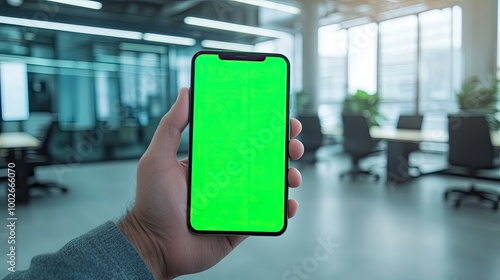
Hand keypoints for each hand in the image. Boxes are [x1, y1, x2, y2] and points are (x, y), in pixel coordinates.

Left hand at [119, 88, 303, 278]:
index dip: (262, 128)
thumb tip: (185, 92)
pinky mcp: (241, 224)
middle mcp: (227, 178)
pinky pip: (268, 214)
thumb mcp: (158, 158)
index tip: (279, 117)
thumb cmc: (151, 202)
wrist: (153, 246)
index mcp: (211, 161)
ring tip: (293, 175)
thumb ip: (171, 126)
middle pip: (263, 160)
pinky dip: (283, 209)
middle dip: (283, 149)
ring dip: (288, 176)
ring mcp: (236, 201)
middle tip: (293, 144)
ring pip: (270, 185)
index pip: (242, 139)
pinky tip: (289, 204)